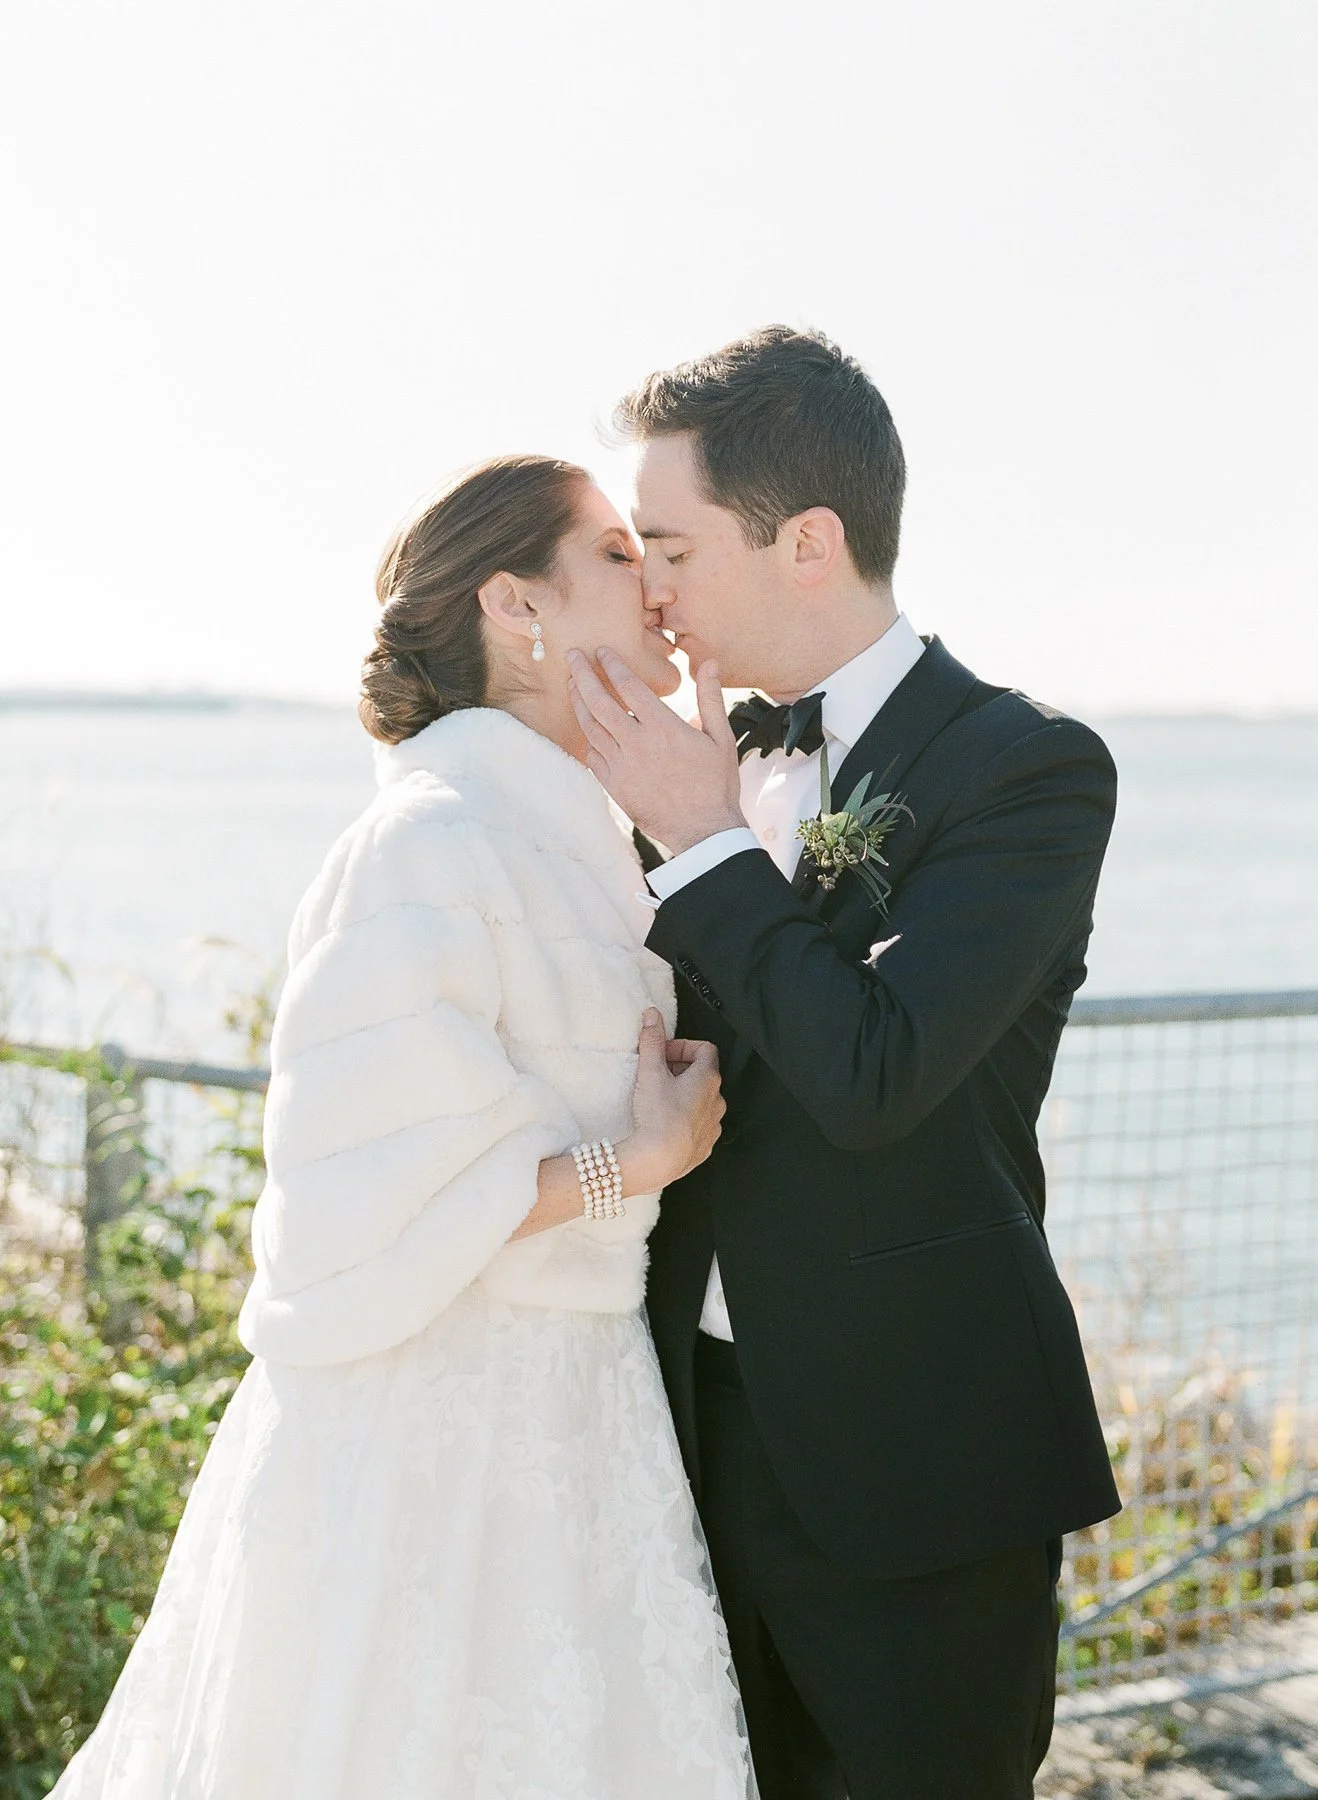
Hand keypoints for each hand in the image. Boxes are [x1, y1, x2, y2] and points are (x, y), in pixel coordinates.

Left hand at [567, 649, 745, 853]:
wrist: (703, 830)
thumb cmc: (716, 784)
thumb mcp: (720, 738)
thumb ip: (710, 698)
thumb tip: (710, 663)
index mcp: (663, 727)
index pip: (628, 686)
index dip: (612, 664)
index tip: (602, 651)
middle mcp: (637, 744)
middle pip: (598, 701)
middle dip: (582, 674)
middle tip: (572, 655)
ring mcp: (622, 767)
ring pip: (589, 728)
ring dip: (578, 703)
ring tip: (573, 685)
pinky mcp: (614, 787)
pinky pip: (592, 757)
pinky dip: (587, 739)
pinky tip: (587, 728)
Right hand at [619, 1008, 725, 1192]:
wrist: (659, 1160)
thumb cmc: (657, 1115)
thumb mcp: (650, 1071)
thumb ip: (652, 1040)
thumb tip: (652, 1015)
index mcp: (708, 1079)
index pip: (705, 1049)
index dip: (683, 1046)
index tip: (663, 1053)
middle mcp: (717, 1101)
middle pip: (703, 1074)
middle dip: (679, 1070)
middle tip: (656, 1074)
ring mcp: (713, 1125)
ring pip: (702, 1101)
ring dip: (683, 1095)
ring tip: (659, 1100)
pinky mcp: (705, 1145)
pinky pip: (699, 1124)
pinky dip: (685, 1118)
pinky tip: (665, 1123)